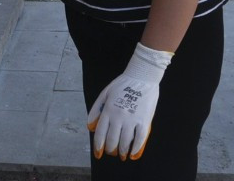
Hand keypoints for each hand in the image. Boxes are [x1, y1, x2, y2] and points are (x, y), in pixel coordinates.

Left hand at [86, 43, 172, 160]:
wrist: (141, 77)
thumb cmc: (122, 85)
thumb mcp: (104, 94)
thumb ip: (95, 110)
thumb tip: (89, 126)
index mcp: (107, 110)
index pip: (100, 133)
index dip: (98, 146)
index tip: (98, 154)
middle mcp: (118, 117)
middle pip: (112, 140)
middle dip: (110, 150)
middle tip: (111, 153)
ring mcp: (131, 119)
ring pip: (125, 141)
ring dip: (122, 151)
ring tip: (122, 156)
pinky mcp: (144, 121)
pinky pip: (140, 139)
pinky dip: (136, 149)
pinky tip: (133, 154)